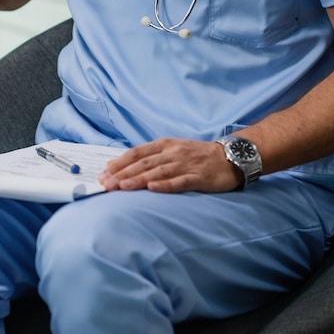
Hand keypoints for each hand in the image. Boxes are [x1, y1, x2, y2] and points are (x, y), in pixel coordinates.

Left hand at [98, 137, 239, 193]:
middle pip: (143, 163)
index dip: (119, 163)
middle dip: (122, 174)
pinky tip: (153, 189)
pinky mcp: (199, 177)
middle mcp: (173, 153)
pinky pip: (180, 181)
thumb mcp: (172, 150)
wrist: (230, 156)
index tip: (103, 173)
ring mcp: (186, 164)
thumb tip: (120, 166)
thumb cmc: (197, 156)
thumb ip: (149, 157)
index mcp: (164, 145)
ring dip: (138, 179)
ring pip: (158, 172)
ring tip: (122, 186)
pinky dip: (166, 185)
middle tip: (105, 184)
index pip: (137, 153)